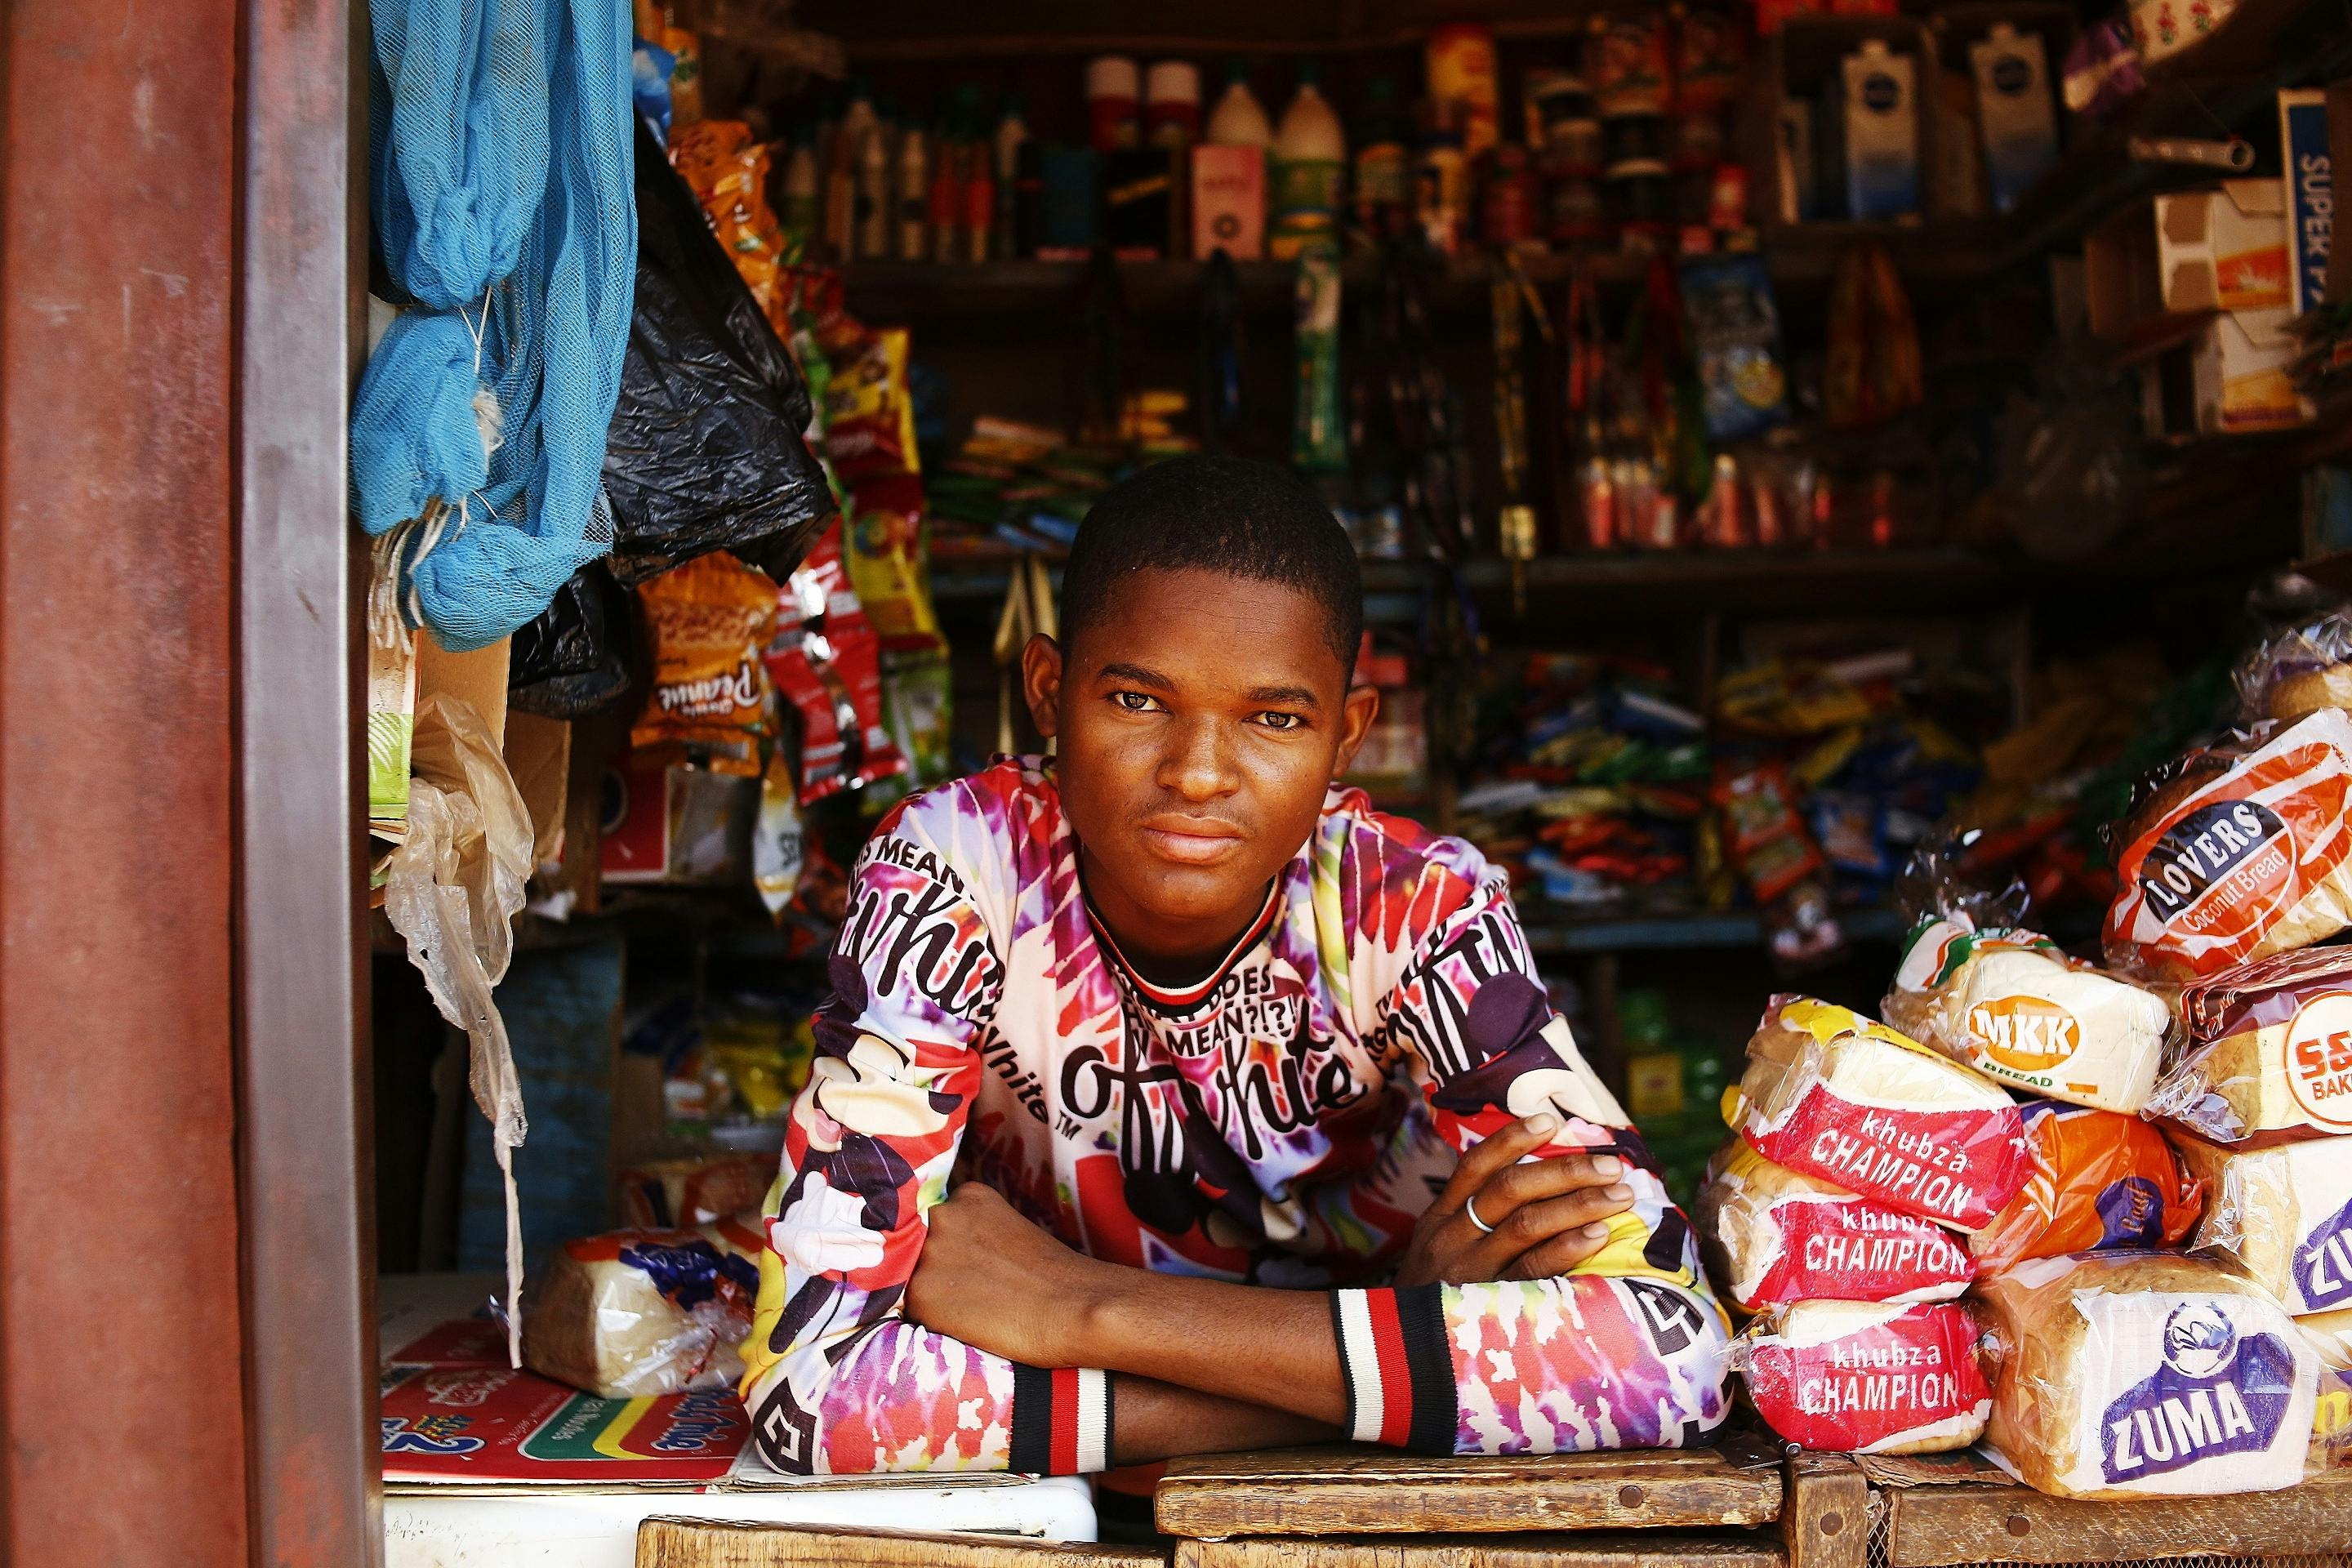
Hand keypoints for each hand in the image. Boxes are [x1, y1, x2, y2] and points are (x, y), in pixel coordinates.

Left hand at [905, 1182, 1105, 1366]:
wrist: (1075, 1306)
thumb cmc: (1056, 1278)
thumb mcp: (1010, 1233)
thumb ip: (975, 1233)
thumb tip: (954, 1259)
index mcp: (968, 1196)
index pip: (934, 1222)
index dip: (947, 1250)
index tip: (967, 1268)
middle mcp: (941, 1217)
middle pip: (916, 1247)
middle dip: (935, 1269)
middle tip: (972, 1292)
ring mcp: (928, 1253)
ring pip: (910, 1279)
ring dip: (931, 1295)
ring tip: (973, 1310)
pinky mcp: (921, 1294)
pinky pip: (911, 1312)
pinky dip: (932, 1322)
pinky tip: (968, 1325)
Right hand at [1394, 1114, 1635, 1287]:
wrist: (1400, 1358)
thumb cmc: (1434, 1297)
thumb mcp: (1436, 1250)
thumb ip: (1472, 1217)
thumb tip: (1537, 1181)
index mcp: (1439, 1218)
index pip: (1474, 1165)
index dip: (1512, 1139)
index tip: (1551, 1120)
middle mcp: (1452, 1239)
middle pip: (1510, 1189)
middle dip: (1565, 1170)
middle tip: (1610, 1164)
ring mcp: (1471, 1273)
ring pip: (1527, 1224)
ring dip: (1579, 1203)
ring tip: (1619, 1194)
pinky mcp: (1491, 1306)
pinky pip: (1534, 1270)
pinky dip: (1568, 1247)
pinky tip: (1598, 1234)